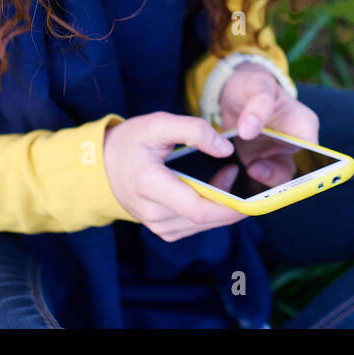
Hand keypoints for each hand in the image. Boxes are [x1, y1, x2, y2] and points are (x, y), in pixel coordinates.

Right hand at [102, 112, 249, 241]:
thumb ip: (194, 130)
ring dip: (223, 204)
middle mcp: (153, 213)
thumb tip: (225, 149)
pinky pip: (197, 225)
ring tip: (226, 173)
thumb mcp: (159, 124)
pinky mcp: (164, 230)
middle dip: (231, 201)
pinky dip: (212, 210)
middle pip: (205, 218)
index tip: (251, 194)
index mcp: (150, 185)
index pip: (197, 208)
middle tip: (238, 172)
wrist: (102, 167)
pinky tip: (214, 188)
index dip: (229, 205)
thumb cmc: (131, 142)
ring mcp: (158, 226)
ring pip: (204, 224)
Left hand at [217, 60, 318, 187]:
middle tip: (254, 168)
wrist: (235, 92)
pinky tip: (232, 183)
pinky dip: (246, 186)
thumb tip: (249, 129)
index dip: (309, 170)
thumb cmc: (254, 85)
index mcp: (304, 127)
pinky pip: (257, 184)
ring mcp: (276, 158)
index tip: (289, 172)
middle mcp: (294, 147)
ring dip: (261, 184)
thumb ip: (258, 104)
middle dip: (277, 179)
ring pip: (276, 184)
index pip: (314, 154)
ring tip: (245, 168)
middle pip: (297, 175)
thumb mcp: (258, 86)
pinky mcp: (258, 166)